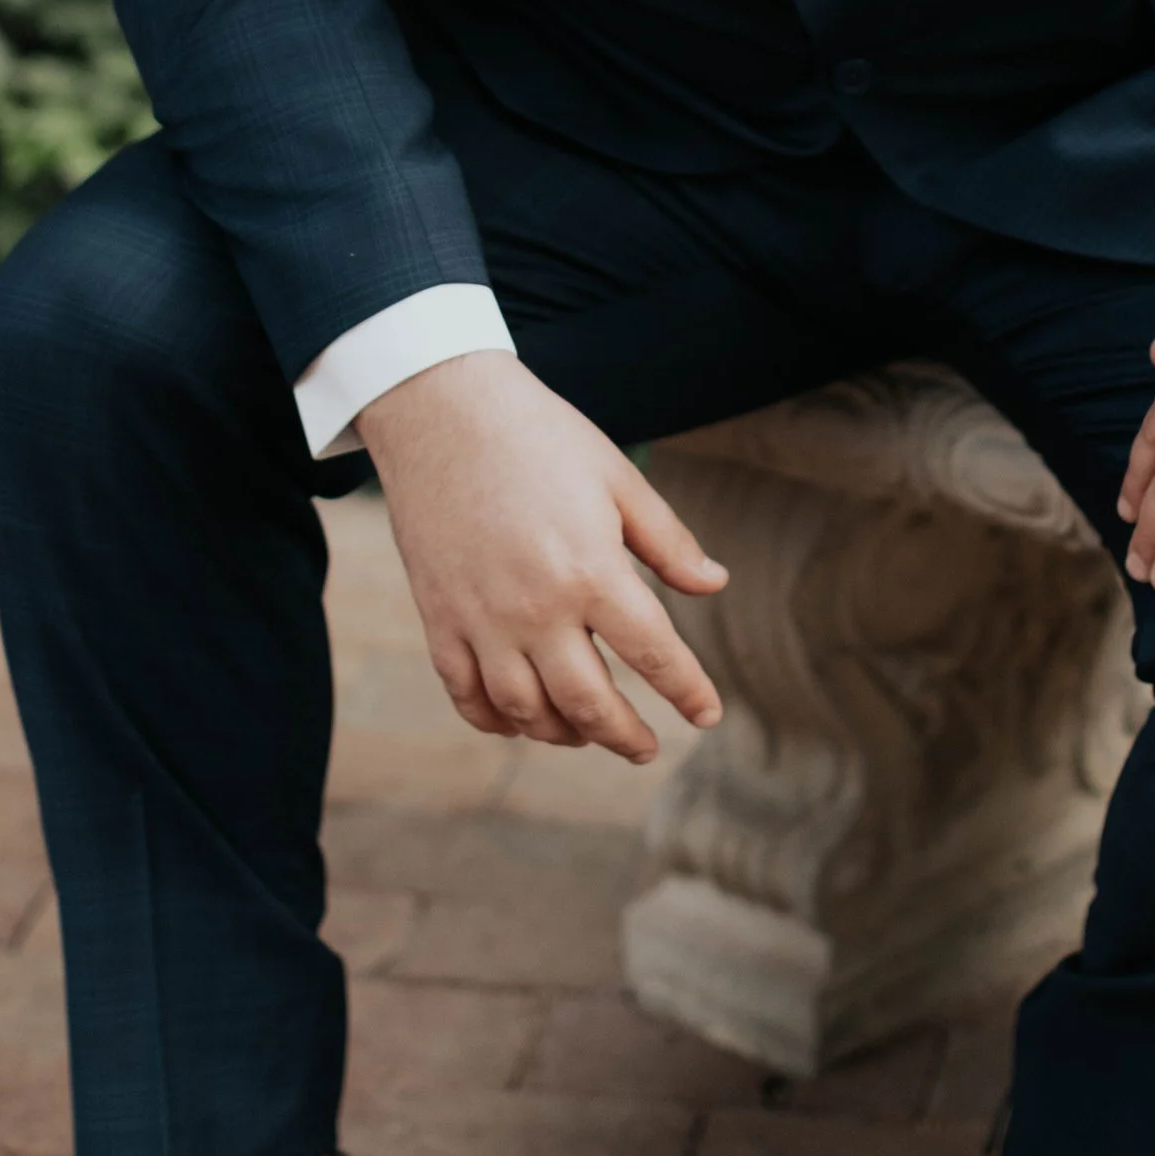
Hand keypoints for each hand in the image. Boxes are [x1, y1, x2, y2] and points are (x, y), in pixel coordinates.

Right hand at [356, 347, 727, 760]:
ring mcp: (481, 620)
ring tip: (587, 733)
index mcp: (591, 570)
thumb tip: (715, 584)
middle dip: (625, 736)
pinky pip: (467, 695)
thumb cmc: (539, 436)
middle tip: (646, 748)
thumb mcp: (617, 477)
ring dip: (564, 734)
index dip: (687, 691)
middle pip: (589, 704)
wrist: (441, 407)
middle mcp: (536, 609)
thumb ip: (667, 541)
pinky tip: (520, 721)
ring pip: (526, 712)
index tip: (707, 716)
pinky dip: (497, 721)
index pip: (654, 655)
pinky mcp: (439, 618)